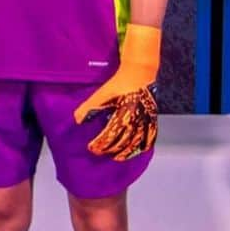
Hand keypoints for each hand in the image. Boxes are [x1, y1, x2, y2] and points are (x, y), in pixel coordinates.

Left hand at [74, 24, 160, 160]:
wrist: (140, 73)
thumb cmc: (119, 82)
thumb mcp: (102, 93)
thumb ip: (89, 107)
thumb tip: (78, 120)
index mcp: (123, 112)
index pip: (111, 134)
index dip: (101, 144)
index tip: (92, 148)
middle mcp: (137, 118)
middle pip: (124, 140)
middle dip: (111, 149)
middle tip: (100, 153)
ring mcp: (146, 119)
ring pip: (138, 141)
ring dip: (127, 151)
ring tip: (117, 157)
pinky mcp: (152, 117)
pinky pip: (150, 135)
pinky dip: (144, 145)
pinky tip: (139, 151)